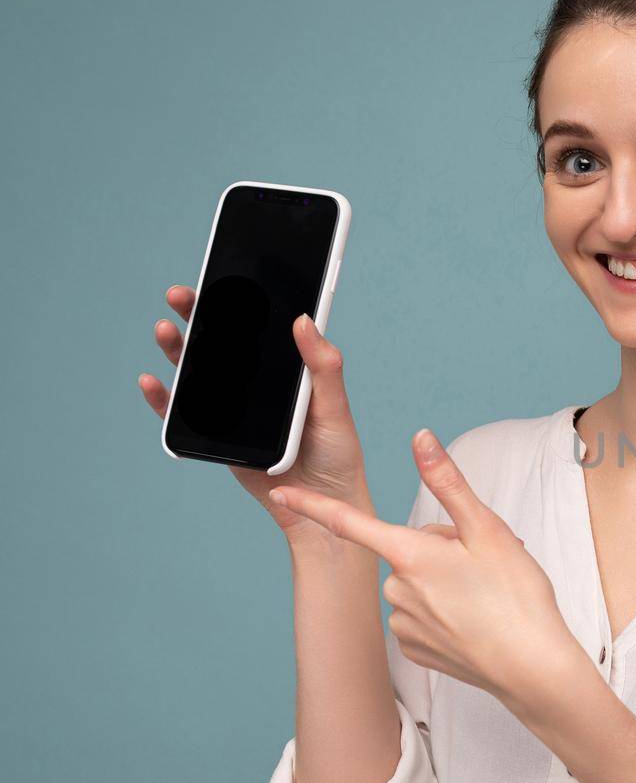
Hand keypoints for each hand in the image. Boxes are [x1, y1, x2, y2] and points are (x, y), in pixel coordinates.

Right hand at [140, 283, 373, 540]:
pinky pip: (183, 415)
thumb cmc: (336, 454)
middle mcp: (255, 384)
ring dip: (178, 349)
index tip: (222, 277)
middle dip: (199, 315)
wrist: (320, 506)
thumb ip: (322, 366)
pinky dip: (164, 399)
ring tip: (166, 330)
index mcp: (285, 369)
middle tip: (181, 294)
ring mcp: (233, 408)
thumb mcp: (335, 407)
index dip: (237, 301)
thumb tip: (303, 319)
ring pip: (198, 372)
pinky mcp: (217, 436)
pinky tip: (152, 381)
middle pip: (220, 342)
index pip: (257, 328)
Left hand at [266, 427, 587, 711]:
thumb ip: (447, 481)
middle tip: (486, 562)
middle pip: (409, 551)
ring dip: (446, 582)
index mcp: (411, 554)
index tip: (282, 494)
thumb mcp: (486, 529)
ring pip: (418, 584)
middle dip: (442, 549)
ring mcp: (403, 623)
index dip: (313, 506)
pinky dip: (444, 613)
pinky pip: (421, 617)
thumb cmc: (515, 596)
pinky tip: (474, 620)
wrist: (531, 666)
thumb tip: (420, 439)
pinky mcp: (415, 650)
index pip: (350, 523)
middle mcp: (397, 589)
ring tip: (486, 594)